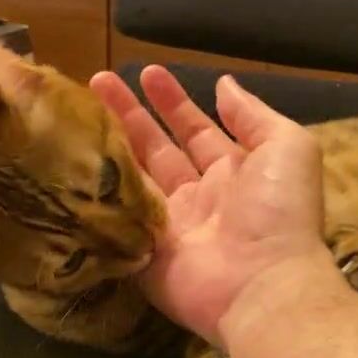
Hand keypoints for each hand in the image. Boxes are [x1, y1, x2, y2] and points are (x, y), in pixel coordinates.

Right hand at [90, 66, 338, 346]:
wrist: (260, 285)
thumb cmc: (279, 211)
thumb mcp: (286, 147)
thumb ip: (253, 115)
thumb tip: (223, 84)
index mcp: (234, 171)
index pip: (195, 128)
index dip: (172, 100)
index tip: (146, 72)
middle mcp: (199, 196)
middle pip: (158, 147)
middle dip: (131, 114)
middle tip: (99, 81)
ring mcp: (168, 225)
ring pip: (133, 176)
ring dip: (109, 144)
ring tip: (77, 110)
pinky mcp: (142, 252)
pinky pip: (117, 217)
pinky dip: (98, 192)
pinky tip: (71, 163)